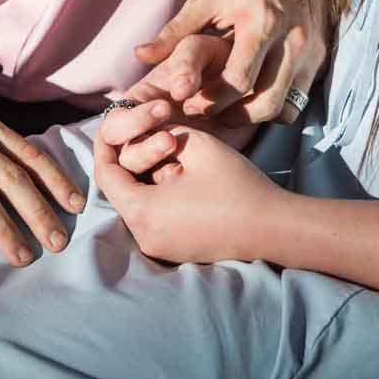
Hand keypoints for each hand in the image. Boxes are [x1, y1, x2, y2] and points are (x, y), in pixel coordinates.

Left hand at [94, 124, 283, 264]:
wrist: (272, 228)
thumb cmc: (235, 184)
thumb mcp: (195, 144)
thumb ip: (160, 131)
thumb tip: (144, 130)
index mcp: (142, 211)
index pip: (106, 174)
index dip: (106, 146)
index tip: (116, 127)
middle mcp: (144, 236)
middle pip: (121, 190)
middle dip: (133, 161)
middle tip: (153, 140)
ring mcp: (159, 248)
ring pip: (138, 204)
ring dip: (149, 180)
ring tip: (177, 162)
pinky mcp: (175, 251)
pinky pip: (154, 218)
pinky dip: (160, 197)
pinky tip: (186, 183)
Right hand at [105, 35, 255, 172]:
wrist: (255, 87)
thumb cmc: (223, 61)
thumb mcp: (202, 52)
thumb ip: (184, 60)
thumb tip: (166, 80)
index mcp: (138, 105)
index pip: (113, 125)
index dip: (131, 121)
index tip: (163, 109)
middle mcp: (144, 133)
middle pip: (121, 155)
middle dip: (143, 149)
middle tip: (171, 140)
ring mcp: (163, 155)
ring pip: (140, 176)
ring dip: (156, 165)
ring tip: (181, 161)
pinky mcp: (185, 170)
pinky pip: (168, 186)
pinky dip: (175, 181)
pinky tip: (194, 174)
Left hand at [133, 0, 326, 124]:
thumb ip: (175, 31)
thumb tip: (140, 56)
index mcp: (259, 22)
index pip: (238, 80)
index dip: (211, 100)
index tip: (190, 102)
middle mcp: (290, 39)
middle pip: (264, 101)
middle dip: (232, 115)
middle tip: (206, 112)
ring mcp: (309, 51)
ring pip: (284, 106)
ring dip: (253, 116)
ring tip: (227, 111)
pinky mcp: (319, 58)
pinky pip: (298, 99)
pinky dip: (275, 108)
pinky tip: (252, 99)